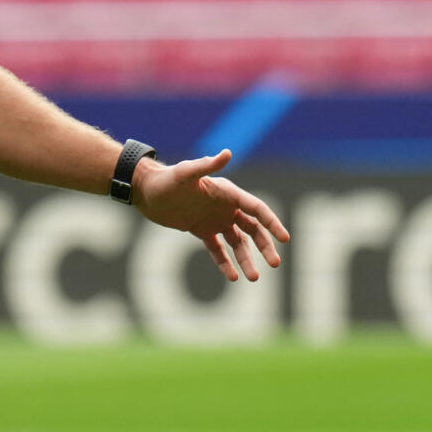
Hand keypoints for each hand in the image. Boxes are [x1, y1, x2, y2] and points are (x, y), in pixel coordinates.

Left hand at [131, 149, 289, 280]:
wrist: (146, 191)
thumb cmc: (166, 179)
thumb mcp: (186, 173)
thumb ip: (207, 165)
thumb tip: (227, 153)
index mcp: (228, 193)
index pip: (257, 210)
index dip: (272, 223)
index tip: (285, 239)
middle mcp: (225, 207)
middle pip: (253, 229)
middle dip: (265, 246)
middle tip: (275, 263)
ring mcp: (214, 219)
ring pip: (238, 242)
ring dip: (247, 259)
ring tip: (253, 278)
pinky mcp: (201, 230)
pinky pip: (217, 249)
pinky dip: (225, 262)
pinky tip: (233, 277)